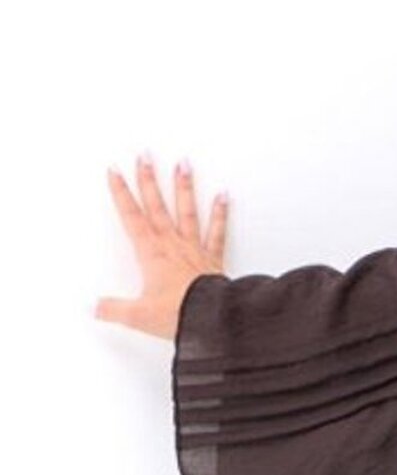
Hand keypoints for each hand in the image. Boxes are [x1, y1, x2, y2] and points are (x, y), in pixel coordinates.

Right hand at [94, 154, 230, 340]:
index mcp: (151, 254)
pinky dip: (220, 213)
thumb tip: (94, 307)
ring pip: (187, 211)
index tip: (115, 171)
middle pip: (157, 206)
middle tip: (146, 155)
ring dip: (184, 187)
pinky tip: (223, 195)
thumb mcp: (138, 315)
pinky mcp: (212, 258)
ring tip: (183, 163)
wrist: (212, 319)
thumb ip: (113, 309)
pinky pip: (217, 232)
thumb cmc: (179, 314)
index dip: (121, 193)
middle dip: (149, 179)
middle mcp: (172, 245)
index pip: (132, 217)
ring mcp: (194, 248)